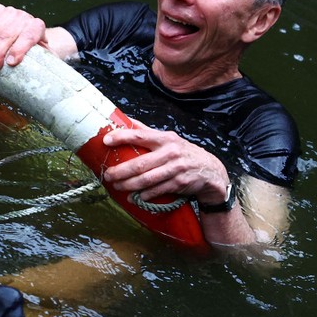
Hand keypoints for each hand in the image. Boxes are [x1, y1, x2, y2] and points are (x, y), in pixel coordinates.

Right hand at [0, 4, 47, 71]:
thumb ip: (46, 65)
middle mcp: (24, 17)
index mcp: (37, 27)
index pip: (29, 36)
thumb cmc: (35, 53)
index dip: (19, 50)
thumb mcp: (44, 59)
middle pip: (7, 34)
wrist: (29, 36)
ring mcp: (9, 12)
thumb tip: (47, 79)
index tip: (10, 64)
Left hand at [101, 122, 230, 204]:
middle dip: (120, 171)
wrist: (210, 171)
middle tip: (107, 175)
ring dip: (129, 184)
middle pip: (140, 163)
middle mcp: (171, 152)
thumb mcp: (168, 139)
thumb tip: (125, 119)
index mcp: (165, 139)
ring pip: (147, 179)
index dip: (122, 137)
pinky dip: (144, 195)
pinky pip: (157, 190)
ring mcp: (176, 168)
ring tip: (116, 186)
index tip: (106, 140)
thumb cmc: (183, 153)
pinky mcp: (180, 183)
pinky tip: (134, 197)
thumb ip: (147, 132)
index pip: (140, 135)